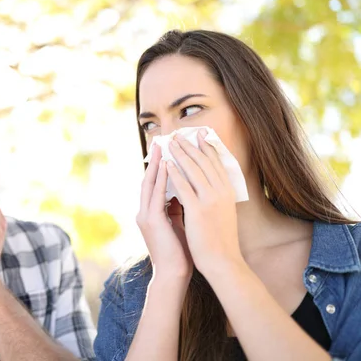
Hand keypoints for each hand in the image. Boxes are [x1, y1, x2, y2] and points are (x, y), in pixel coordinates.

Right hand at [137, 143, 192, 281]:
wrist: (174, 274)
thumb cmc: (180, 252)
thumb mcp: (179, 224)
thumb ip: (177, 209)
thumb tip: (183, 194)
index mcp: (151, 214)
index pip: (155, 185)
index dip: (160, 167)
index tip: (168, 150)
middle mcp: (145, 212)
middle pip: (149, 180)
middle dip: (155, 160)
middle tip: (161, 140)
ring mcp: (145, 216)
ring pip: (150, 184)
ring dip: (156, 164)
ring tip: (162, 146)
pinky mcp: (151, 221)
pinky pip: (156, 194)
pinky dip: (160, 179)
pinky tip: (166, 166)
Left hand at [168, 129, 242, 276]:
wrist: (224, 262)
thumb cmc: (221, 240)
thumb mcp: (222, 212)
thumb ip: (215, 198)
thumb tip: (209, 186)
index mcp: (228, 192)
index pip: (216, 163)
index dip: (207, 147)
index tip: (199, 134)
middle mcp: (221, 192)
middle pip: (204, 162)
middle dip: (191, 146)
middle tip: (180, 133)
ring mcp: (210, 201)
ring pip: (193, 170)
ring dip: (180, 154)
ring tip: (170, 142)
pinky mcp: (198, 211)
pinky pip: (184, 187)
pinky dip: (175, 174)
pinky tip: (166, 164)